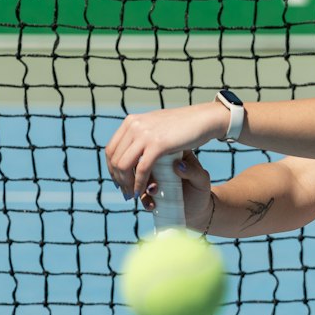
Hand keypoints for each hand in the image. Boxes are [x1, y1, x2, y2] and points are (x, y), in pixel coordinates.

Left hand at [105, 102, 225, 199]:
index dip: (111, 169)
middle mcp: (134, 126)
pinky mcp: (158, 144)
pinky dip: (139, 183)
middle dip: (118, 179)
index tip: (119, 182)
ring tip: (133, 195)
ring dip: (126, 184)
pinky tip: (142, 192)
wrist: (203, 119)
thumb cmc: (183, 125)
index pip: (111, 149)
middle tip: (126, 193)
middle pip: (114, 159)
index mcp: (131, 122)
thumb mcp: (156, 124)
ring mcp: (144, 134)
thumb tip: (131, 142)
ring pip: (124, 165)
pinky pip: (142, 169)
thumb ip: (143, 132)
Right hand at [138, 150, 213, 232]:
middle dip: (142, 173)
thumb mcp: (202, 180)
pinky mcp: (147, 188)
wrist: (197, 210)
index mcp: (173, 153)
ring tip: (153, 193)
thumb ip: (193, 172)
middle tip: (154, 187)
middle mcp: (160, 161)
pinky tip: (151, 205)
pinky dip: (142, 198)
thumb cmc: (200, 191)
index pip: (159, 149)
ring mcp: (152, 174)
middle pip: (142, 160)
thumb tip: (178, 165)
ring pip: (136, 174)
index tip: (162, 173)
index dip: (154, 158)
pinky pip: (137, 190)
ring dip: (139, 185)